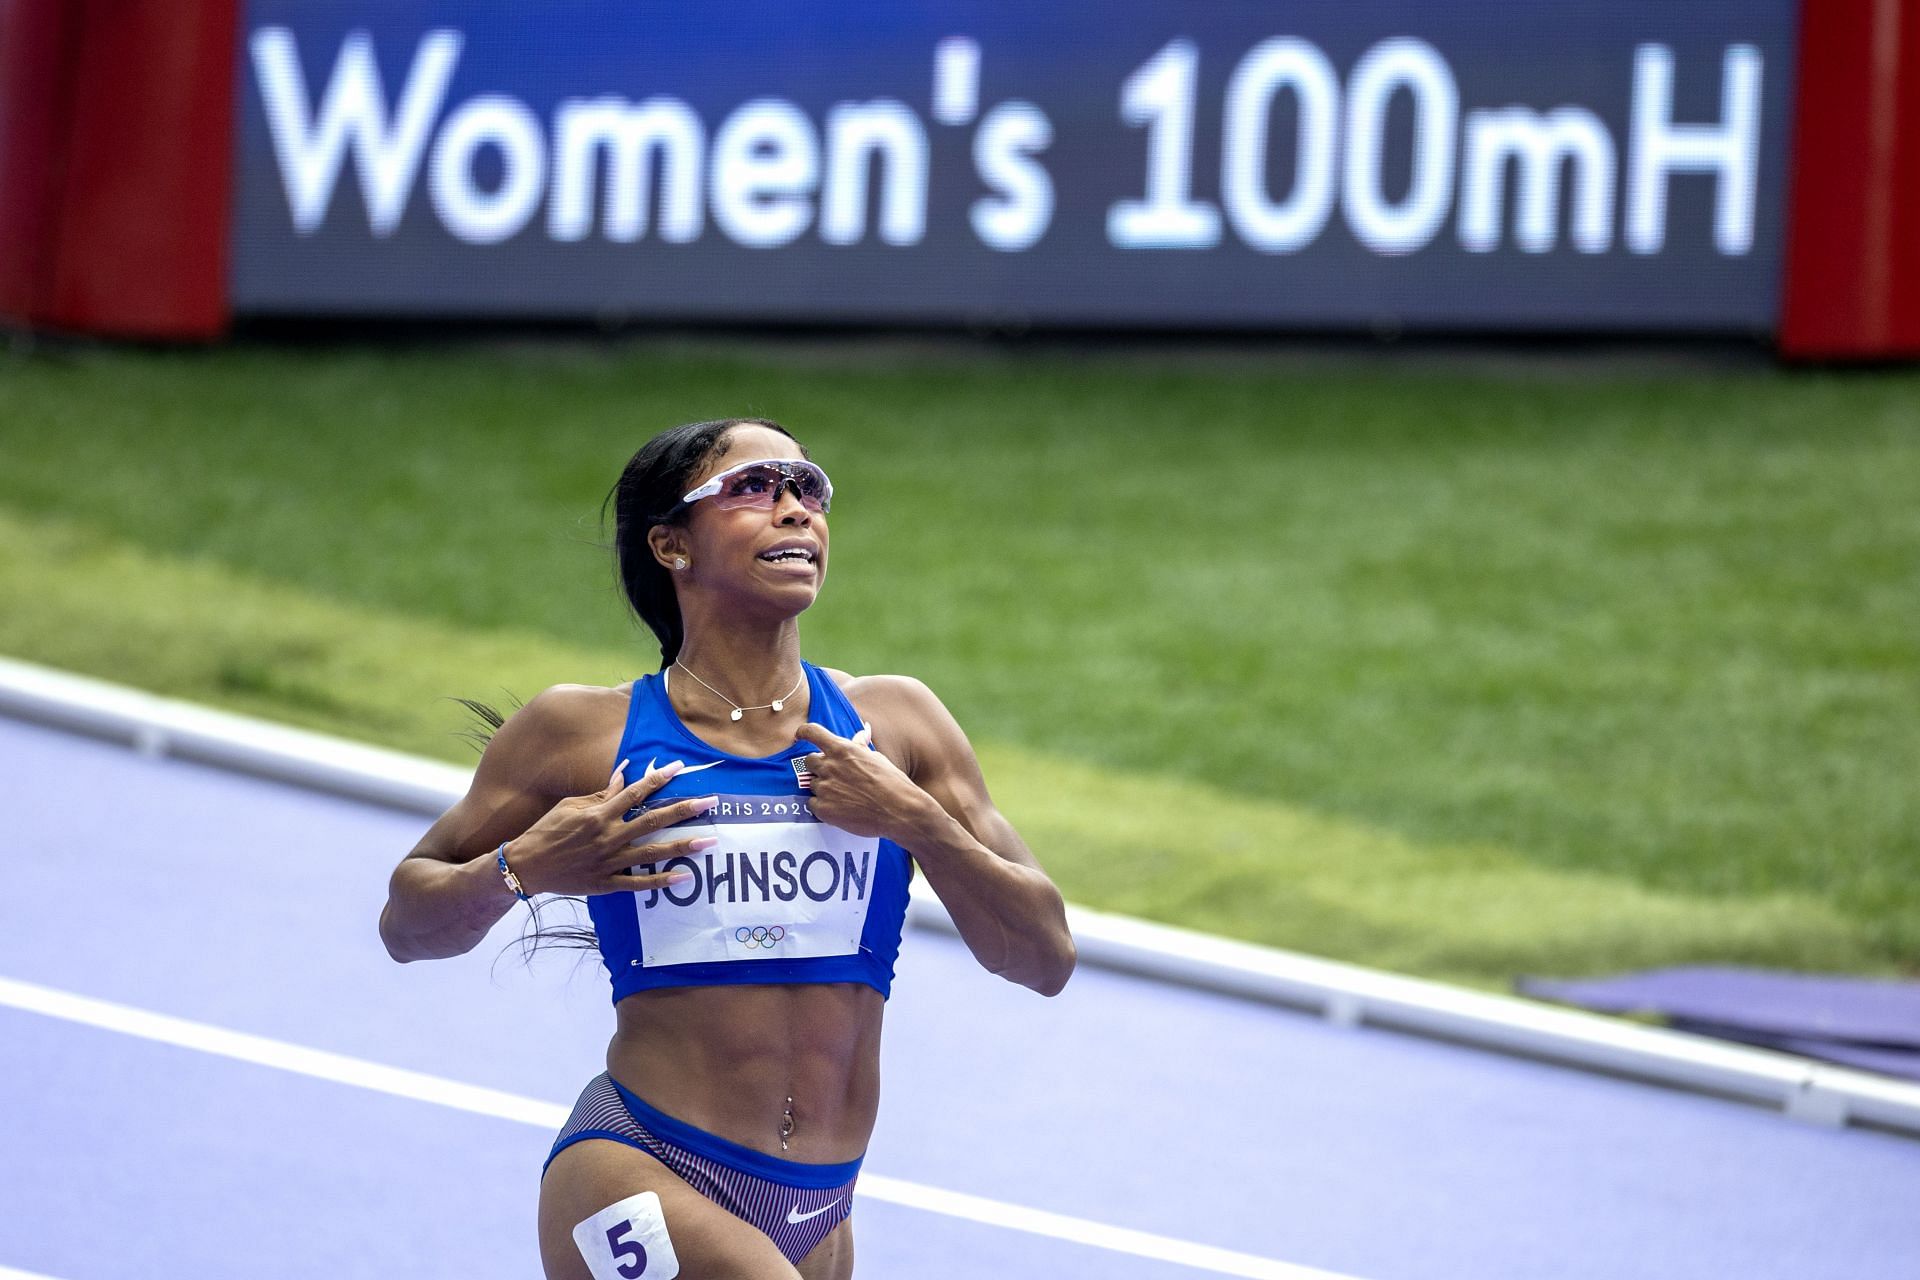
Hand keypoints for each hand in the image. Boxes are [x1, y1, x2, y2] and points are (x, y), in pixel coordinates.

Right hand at [505, 759, 714, 895]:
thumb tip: (624, 776)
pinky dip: (661, 881)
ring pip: (653, 852)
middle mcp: (608, 836)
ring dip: (683, 846)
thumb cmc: (547, 831)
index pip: (635, 792)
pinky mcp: (606, 882)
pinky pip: (639, 883)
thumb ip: (601, 794)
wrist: (527, 866)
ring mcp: (609, 861)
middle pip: (653, 820)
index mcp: (599, 814)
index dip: (658, 778)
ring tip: (709, 841)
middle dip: (685, 810)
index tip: (680, 768)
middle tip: (711, 802)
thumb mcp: (571, 806)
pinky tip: (684, 877)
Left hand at [793, 722, 927, 841]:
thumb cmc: (891, 782)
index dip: (803, 732)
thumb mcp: (876, 758)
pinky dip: (823, 806)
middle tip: (836, 776)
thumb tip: (863, 729)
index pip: (811, 732)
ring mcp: (825, 788)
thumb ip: (860, 745)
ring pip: (812, 784)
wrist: (899, 810)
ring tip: (844, 795)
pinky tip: (840, 808)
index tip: (800, 736)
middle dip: (819, 766)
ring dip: (823, 788)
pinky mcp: (823, 809)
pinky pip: (813, 804)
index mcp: (842, 749)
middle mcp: (829, 766)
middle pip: (809, 761)